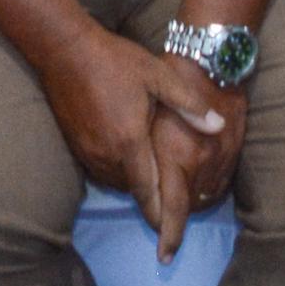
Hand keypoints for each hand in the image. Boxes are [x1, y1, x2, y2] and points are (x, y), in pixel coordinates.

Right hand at [39, 31, 232, 260]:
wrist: (65, 50)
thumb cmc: (116, 60)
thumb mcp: (158, 76)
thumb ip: (189, 104)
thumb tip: (218, 125)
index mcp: (130, 141)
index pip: (148, 190)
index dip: (160, 214)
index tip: (169, 235)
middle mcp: (106, 154)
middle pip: (132, 190)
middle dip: (150, 199)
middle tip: (170, 208)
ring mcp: (87, 152)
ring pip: (115, 182)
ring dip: (133, 185)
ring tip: (152, 186)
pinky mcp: (75, 146)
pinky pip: (99, 171)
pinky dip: (116, 173)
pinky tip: (128, 161)